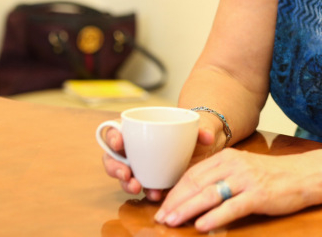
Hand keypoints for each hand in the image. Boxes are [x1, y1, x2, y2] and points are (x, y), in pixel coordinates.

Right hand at [101, 124, 217, 201]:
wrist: (199, 147)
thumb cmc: (191, 132)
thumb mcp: (197, 127)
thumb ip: (203, 129)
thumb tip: (208, 136)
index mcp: (137, 129)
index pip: (116, 130)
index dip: (113, 136)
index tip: (119, 142)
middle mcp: (133, 149)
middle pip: (113, 157)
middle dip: (115, 167)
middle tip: (126, 173)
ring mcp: (138, 166)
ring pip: (123, 175)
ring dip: (126, 184)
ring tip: (137, 187)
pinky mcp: (148, 180)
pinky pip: (141, 187)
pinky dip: (145, 191)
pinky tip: (155, 194)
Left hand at [154, 148, 321, 231]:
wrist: (306, 174)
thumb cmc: (274, 176)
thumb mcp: (244, 170)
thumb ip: (221, 179)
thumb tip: (194, 197)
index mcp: (227, 157)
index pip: (193, 174)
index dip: (174, 192)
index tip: (162, 207)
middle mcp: (234, 165)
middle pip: (196, 184)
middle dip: (175, 202)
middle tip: (160, 218)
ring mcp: (246, 179)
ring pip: (209, 195)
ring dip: (187, 210)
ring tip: (172, 222)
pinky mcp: (258, 194)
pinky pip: (231, 207)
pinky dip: (214, 217)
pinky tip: (202, 226)